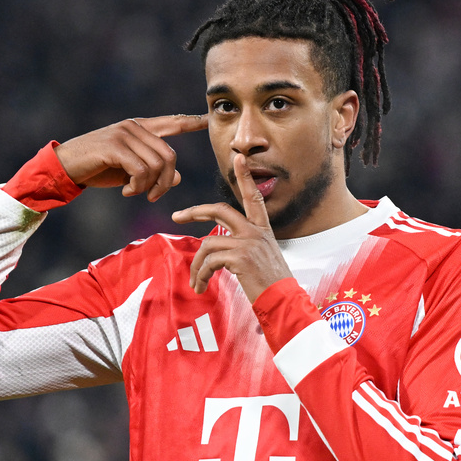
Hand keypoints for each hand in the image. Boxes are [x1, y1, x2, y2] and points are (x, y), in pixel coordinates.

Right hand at [54, 114, 207, 201]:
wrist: (65, 166)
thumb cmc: (98, 168)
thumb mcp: (130, 171)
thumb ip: (153, 170)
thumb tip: (178, 178)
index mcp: (140, 128)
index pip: (173, 122)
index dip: (191, 122)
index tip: (207, 120)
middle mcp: (134, 127)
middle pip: (170, 156)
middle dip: (166, 182)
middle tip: (153, 195)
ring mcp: (124, 134)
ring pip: (157, 164)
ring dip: (150, 186)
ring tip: (135, 192)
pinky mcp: (115, 146)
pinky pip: (141, 170)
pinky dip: (138, 186)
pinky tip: (128, 191)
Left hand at [171, 154, 292, 301]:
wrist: (283, 302)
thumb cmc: (271, 286)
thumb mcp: (261, 259)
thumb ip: (242, 247)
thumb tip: (215, 247)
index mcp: (263, 230)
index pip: (253, 197)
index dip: (245, 177)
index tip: (239, 158)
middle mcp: (256, 232)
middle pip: (220, 210)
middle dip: (195, 211)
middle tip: (177, 216)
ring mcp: (248, 243)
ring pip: (208, 243)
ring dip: (196, 265)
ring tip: (195, 282)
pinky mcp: (240, 257)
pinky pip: (209, 261)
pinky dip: (201, 275)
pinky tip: (201, 286)